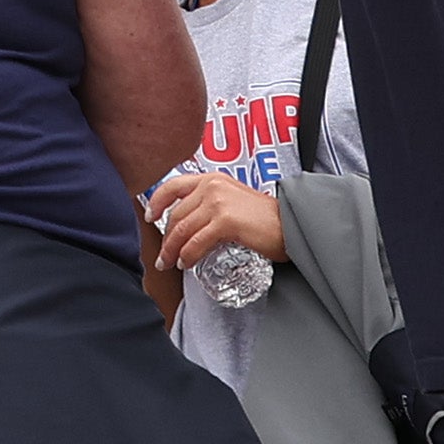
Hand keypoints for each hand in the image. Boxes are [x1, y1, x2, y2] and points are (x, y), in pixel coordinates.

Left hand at [145, 171, 281, 276]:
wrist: (292, 226)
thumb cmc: (267, 219)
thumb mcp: (234, 200)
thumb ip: (212, 203)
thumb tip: (190, 222)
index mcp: (213, 178)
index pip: (173, 185)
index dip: (157, 202)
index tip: (150, 217)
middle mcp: (212, 186)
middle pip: (176, 214)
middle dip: (165, 238)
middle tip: (163, 256)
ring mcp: (218, 202)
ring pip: (182, 229)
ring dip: (172, 250)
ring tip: (171, 264)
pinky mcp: (225, 221)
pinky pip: (196, 242)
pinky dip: (187, 255)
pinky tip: (186, 263)